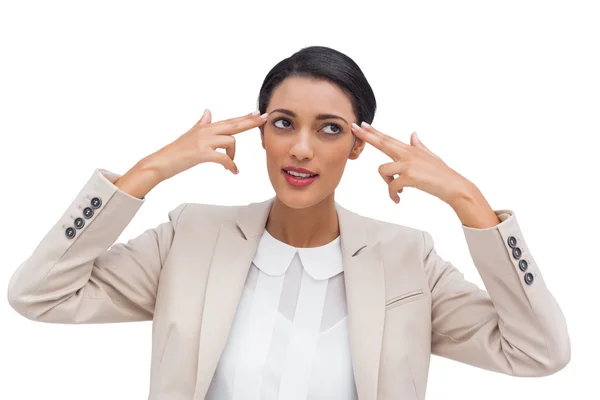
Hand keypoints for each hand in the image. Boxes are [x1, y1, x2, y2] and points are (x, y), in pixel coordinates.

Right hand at [147, 109, 268, 181]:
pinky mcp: (201, 153)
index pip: (229, 121)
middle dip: (250, 122)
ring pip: (230, 140)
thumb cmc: (176, 152)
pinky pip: (224, 157)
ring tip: (231, 166)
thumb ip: (201, 123)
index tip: (258, 113)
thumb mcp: (190, 134)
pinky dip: (231, 165)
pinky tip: (233, 171)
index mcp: (205, 127)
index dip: (244, 117)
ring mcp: (203, 141)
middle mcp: (206, 131)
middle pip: (233, 124)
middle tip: (265, 117)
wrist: (160, 162)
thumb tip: (208, 111)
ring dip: (234, 155)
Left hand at [351, 122, 471, 204]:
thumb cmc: (442, 174)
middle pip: (383, 143)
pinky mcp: (409, 176)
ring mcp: (408, 164)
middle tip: (354, 128)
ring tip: (396, 191)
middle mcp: (408, 154)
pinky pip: (391, 186)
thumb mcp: (430, 156)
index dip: (374, 132)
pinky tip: (398, 199)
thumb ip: (419, 146)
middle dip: (367, 136)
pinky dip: (393, 195)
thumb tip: (413, 134)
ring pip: (382, 170)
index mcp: (411, 150)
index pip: (388, 139)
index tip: (362, 124)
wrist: (454, 186)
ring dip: (386, 183)